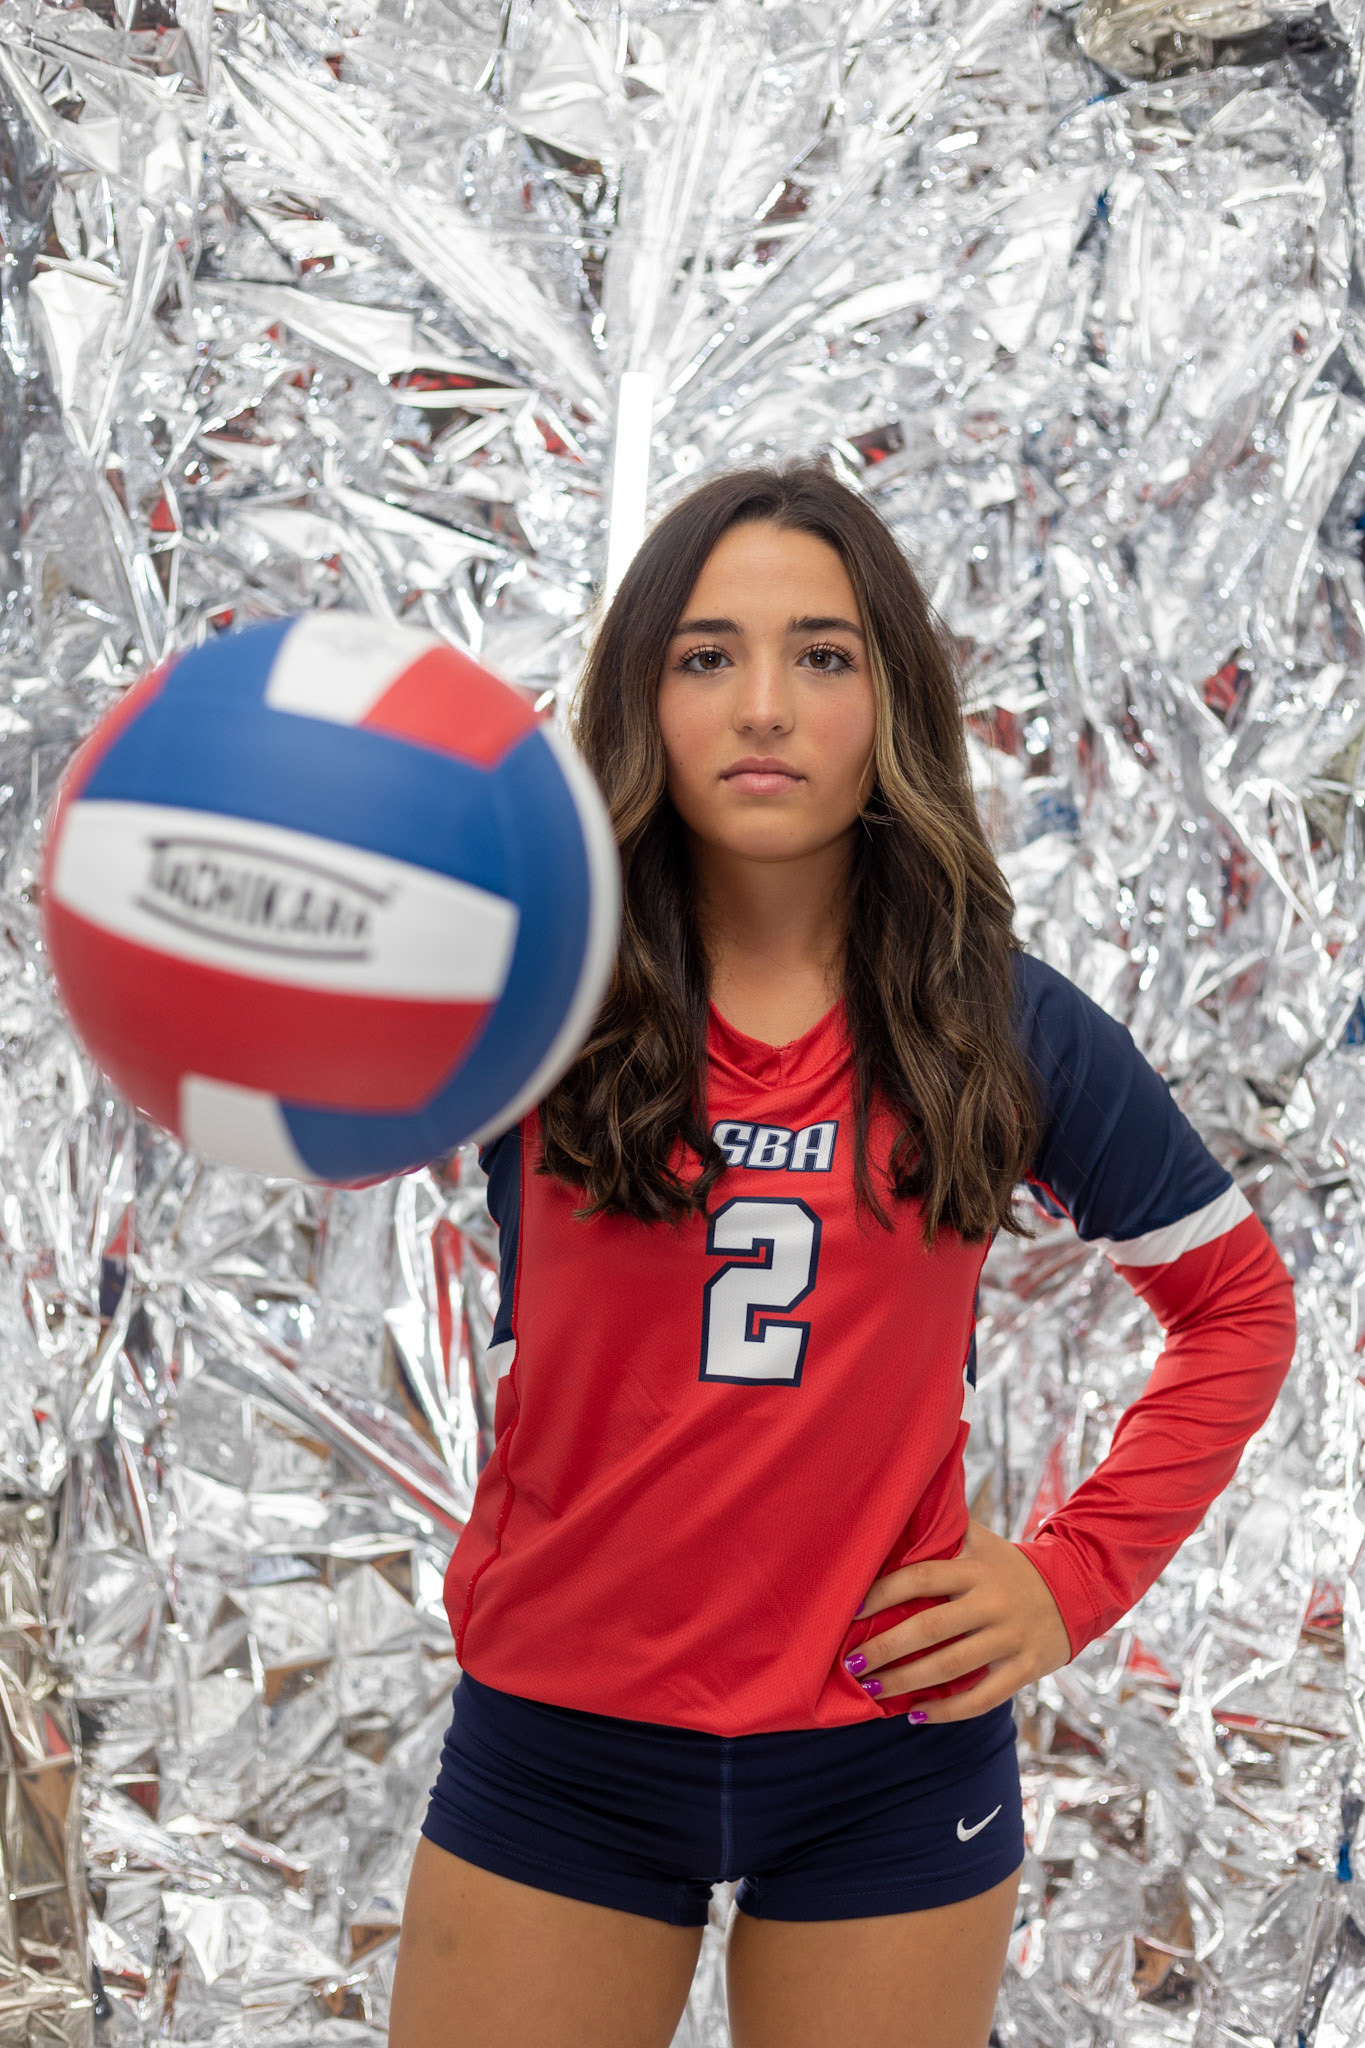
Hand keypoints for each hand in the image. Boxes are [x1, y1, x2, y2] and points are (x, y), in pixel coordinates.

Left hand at [846, 1519, 1072, 1720]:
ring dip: (907, 1682)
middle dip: (886, 1647)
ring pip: (952, 1666)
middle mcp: (991, 1602)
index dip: (884, 1593)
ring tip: (873, 1691)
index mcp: (975, 1568)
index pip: (921, 1577)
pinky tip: (916, 1715)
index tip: (853, 1611)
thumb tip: (894, 1518)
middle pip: (930, 1627)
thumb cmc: (1011, 1566)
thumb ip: (945, 1533)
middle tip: (852, 1663)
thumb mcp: (982, 1541)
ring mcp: (1010, 1637)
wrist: (1076, 1587)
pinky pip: (982, 1698)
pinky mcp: (1025, 1668)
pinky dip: (947, 1711)